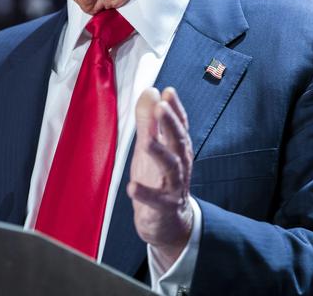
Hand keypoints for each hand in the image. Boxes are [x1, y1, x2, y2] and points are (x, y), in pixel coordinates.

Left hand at [127, 87, 193, 269]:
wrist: (167, 222)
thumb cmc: (158, 178)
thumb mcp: (151, 146)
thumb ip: (148, 120)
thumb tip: (151, 91)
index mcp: (177, 148)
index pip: (179, 124)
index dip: (175, 108)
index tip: (168, 91)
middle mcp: (180, 164)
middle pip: (178, 141)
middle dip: (170, 124)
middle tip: (161, 107)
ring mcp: (174, 185)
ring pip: (171, 167)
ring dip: (159, 152)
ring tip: (146, 141)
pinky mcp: (164, 206)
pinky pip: (156, 200)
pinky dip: (145, 193)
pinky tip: (132, 186)